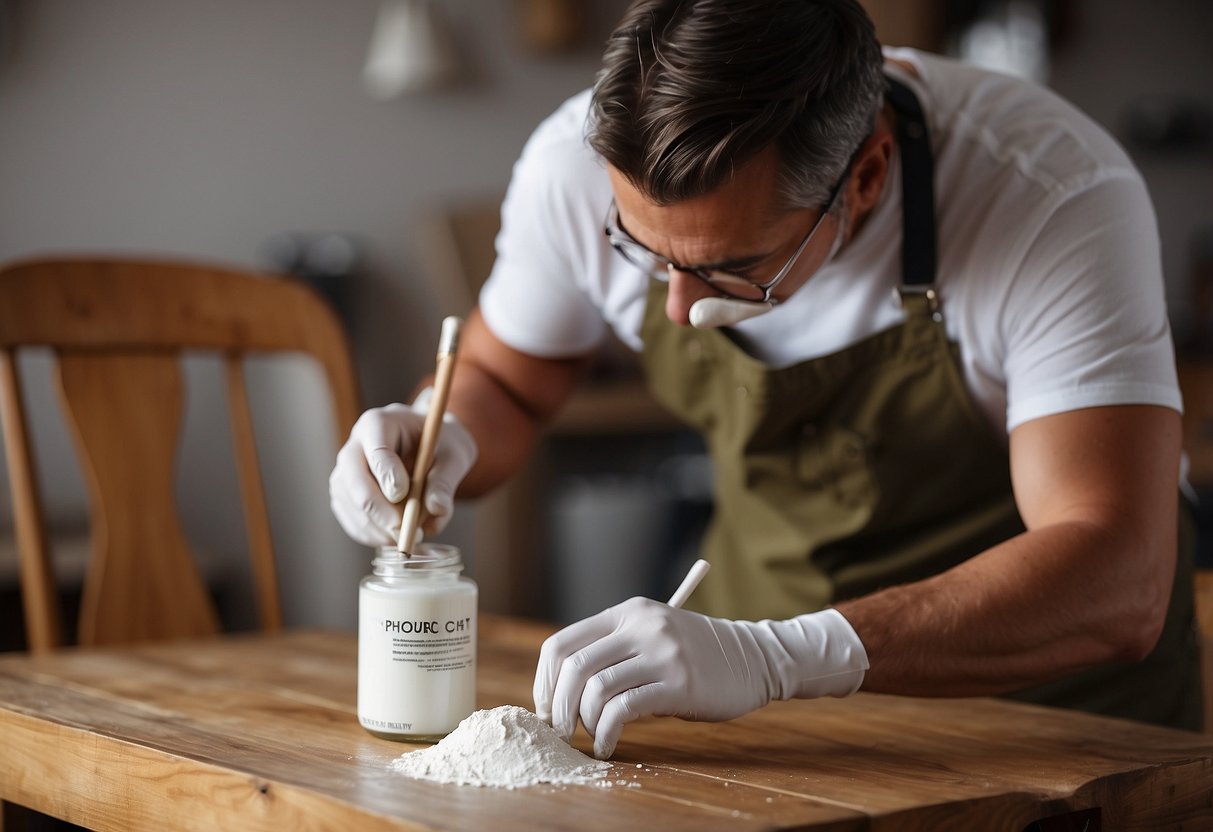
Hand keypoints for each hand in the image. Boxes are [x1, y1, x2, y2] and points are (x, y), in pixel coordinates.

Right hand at [328, 389, 477, 546]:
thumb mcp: (454, 455)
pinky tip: (394, 538)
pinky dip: (372, 535)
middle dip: (376, 508)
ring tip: (409, 537)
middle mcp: (355, 446)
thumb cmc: (442, 446)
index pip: (376, 449)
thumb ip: (446, 480)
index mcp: (379, 424)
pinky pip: (351, 519)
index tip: (403, 494)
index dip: (387, 474)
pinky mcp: (346, 497)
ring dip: (376, 527)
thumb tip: (437, 508)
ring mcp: (346, 472)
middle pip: (351, 478)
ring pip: (349, 502)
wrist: (432, 449)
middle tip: (403, 530)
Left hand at [533, 597, 867, 758]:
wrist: (754, 658)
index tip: (545, 709)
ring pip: (596, 690)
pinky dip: (606, 733)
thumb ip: (613, 650)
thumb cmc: (695, 654)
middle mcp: (642, 627)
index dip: (543, 682)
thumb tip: (558, 692)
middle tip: (559, 732)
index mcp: (627, 613)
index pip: (562, 644)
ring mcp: (662, 653)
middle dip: (556, 707)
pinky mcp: (679, 683)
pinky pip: (624, 710)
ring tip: (591, 738)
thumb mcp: (651, 635)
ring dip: (582, 723)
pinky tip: (608, 745)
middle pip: (574, 667)